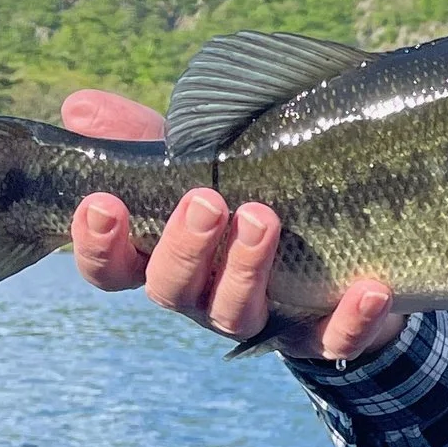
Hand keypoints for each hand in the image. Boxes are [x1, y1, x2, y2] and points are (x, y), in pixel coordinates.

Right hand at [60, 88, 405, 365]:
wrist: (337, 251)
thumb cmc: (247, 198)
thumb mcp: (197, 162)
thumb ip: (142, 137)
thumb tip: (78, 106)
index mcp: (165, 259)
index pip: (110, 268)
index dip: (96, 244)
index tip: (100, 203)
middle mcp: (204, 296)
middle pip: (171, 290)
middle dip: (183, 247)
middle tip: (205, 200)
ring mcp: (262, 320)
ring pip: (238, 312)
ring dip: (246, 270)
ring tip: (263, 218)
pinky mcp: (323, 334)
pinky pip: (333, 340)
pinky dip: (351, 320)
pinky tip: (369, 287)